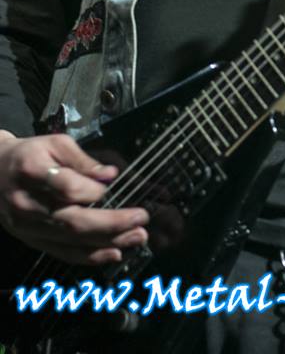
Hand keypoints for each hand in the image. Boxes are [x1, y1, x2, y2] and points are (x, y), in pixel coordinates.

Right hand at [0, 131, 148, 265]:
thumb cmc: (29, 154)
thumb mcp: (54, 144)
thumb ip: (82, 160)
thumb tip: (110, 174)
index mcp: (32, 172)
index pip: (66, 187)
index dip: (92, 189)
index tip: (110, 183)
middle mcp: (28, 204)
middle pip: (72, 220)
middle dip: (112, 223)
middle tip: (141, 218)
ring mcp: (28, 227)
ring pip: (71, 240)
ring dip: (108, 242)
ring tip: (137, 237)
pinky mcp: (32, 240)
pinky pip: (63, 252)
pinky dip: (90, 256)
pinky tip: (114, 253)